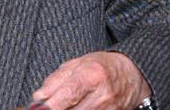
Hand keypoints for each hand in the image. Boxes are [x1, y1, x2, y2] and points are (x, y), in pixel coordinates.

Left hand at [30, 52, 150, 108]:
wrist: (132, 75)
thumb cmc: (101, 66)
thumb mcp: (76, 64)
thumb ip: (55, 80)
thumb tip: (38, 98)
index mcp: (91, 75)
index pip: (68, 95)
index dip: (50, 105)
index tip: (38, 108)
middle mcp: (102, 95)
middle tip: (46, 107)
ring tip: (60, 105)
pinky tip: (75, 108)